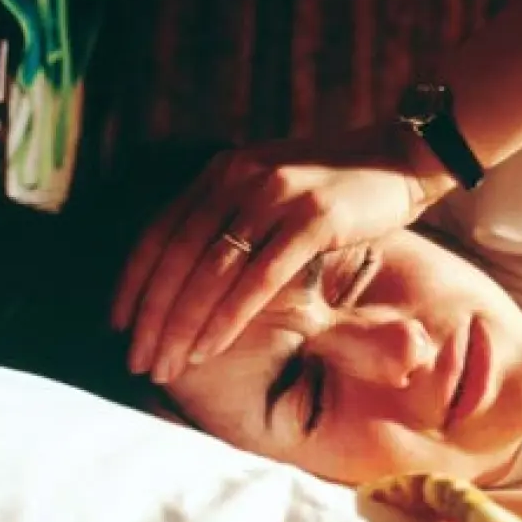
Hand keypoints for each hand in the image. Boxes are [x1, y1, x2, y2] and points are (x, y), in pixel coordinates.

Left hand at [111, 124, 451, 383]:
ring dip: (183, 325)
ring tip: (167, 365)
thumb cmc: (338, 184)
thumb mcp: (273, 186)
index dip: (134, 281)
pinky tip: (209, 349)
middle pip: (178, 256)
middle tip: (137, 361)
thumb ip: (234, 213)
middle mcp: (241, 177)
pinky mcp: (314, 219)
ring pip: (212, 271)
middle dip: (153, 316)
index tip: (118, 324)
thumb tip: (192, 268)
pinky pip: (258, 278)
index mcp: (224, 170)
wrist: (402, 155)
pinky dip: (228, 318)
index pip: (160, 230)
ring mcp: (277, 195)